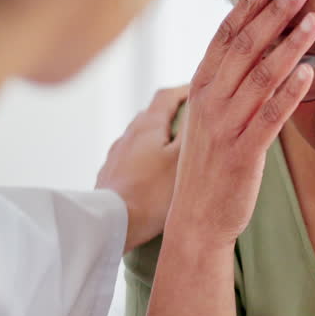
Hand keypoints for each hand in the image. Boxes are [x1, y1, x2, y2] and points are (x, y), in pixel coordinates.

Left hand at [96, 85, 188, 252]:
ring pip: (141, 138)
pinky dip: (145, 159)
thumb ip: (194, 132)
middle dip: (173, 114)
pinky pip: (131, 158)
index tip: (203, 93)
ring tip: (176, 153)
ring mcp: (116, 155)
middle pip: (153, 115)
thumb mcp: (183, 159)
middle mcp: (128, 134)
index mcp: (147, 125)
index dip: (185, 91)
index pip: (167, 95)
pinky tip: (153, 176)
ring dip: (158, 138)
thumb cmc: (151, 193)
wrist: (110, 224)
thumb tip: (205, 108)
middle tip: (195, 123)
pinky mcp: (109, 175)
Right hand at [165, 0, 314, 247]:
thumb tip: (254, 41)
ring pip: (261, 76)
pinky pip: (270, 117)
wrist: (197, 218)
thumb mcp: (211, 113)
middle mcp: (210, 101)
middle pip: (244, 46)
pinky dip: (290, 93)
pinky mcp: (243, 152)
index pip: (224, 35)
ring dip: (290, 45)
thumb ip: (228, 79)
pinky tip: (310, 72)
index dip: (247, 4)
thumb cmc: (211, 161)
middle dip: (274, 13)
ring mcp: (226, 126)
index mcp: (201, 87)